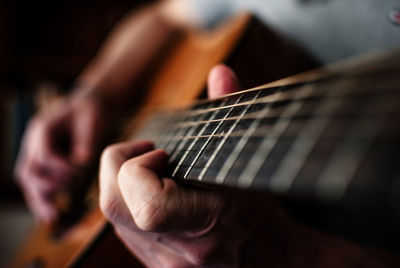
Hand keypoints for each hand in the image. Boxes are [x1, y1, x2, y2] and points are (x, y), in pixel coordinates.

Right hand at [15, 91, 109, 223]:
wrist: (88, 106)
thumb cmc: (92, 112)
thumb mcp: (93, 120)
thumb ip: (86, 140)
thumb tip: (82, 161)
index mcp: (43, 128)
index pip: (43, 155)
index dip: (58, 169)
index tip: (76, 175)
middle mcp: (33, 142)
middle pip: (28, 172)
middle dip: (43, 192)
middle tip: (57, 211)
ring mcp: (35, 153)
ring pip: (28, 181)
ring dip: (39, 201)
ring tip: (52, 219)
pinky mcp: (43, 163)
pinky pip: (37, 184)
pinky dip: (43, 199)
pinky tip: (52, 215)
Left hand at [99, 65, 295, 266]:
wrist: (270, 256)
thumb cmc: (263, 208)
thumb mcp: (250, 158)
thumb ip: (232, 113)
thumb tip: (221, 72)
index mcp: (208, 226)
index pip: (148, 208)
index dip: (142, 170)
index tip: (163, 153)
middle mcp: (181, 253)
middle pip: (113, 207)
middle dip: (118, 166)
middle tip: (148, 152)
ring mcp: (164, 263)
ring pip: (113, 217)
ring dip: (122, 182)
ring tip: (155, 169)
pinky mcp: (155, 265)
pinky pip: (122, 228)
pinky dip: (128, 200)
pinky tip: (156, 190)